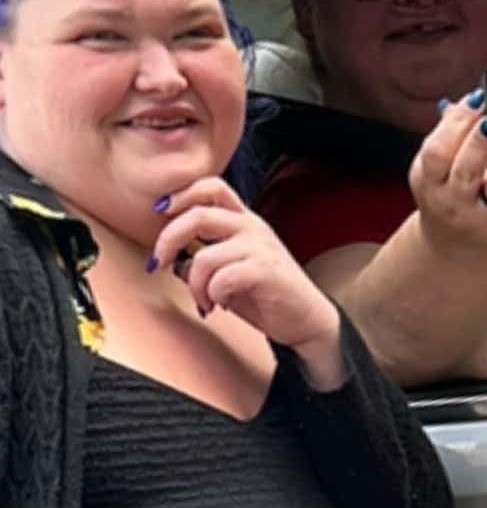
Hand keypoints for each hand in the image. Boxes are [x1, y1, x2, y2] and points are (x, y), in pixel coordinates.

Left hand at [149, 178, 339, 362]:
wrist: (306, 319)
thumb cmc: (266, 294)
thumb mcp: (227, 273)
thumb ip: (202, 260)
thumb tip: (174, 261)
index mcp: (243, 220)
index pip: (211, 187)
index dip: (182, 194)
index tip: (161, 213)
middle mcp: (251, 227)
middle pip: (198, 214)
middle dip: (168, 240)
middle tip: (159, 263)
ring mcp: (260, 247)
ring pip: (205, 256)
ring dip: (194, 284)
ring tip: (203, 299)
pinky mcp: (265, 270)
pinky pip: (222, 279)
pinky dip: (212, 295)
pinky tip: (220, 304)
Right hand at [409, 96, 486, 256]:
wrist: (454, 244)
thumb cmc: (446, 194)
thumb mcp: (433, 168)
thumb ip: (447, 135)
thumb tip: (469, 100)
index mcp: (430, 183)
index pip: (437, 153)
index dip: (455, 124)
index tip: (477, 100)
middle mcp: (454, 203)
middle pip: (467, 172)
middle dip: (480, 143)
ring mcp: (484, 218)